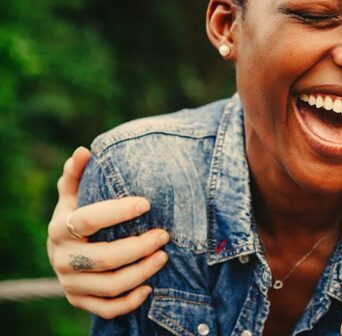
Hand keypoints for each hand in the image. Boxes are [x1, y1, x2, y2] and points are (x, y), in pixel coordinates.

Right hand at [47, 147, 169, 318]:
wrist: (63, 253)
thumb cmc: (77, 218)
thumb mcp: (74, 196)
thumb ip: (77, 175)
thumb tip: (83, 151)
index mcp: (59, 228)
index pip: (88, 220)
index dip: (117, 211)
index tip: (147, 203)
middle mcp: (61, 258)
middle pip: (104, 257)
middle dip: (139, 247)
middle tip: (165, 234)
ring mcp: (70, 283)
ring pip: (109, 285)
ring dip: (141, 272)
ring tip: (164, 257)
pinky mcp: (80, 301)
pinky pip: (106, 308)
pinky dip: (130, 301)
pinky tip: (150, 288)